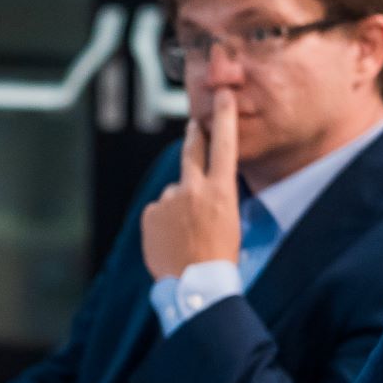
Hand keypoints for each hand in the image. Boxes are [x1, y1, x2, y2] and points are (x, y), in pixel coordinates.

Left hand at [141, 90, 243, 280]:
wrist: (196, 286)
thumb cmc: (220, 257)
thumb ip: (214, 197)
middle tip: (194, 125)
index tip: (222, 96)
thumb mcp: (231, 221)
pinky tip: (172, 240)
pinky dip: (164, 221)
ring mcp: (169, 200)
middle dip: (194, 135)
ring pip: (174, 193)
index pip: (224, 145)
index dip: (223, 117)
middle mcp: (193, 189)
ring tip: (186, 235)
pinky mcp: (151, 213)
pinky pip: (159, 210)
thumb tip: (196, 187)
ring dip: (179, 206)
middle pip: (191, 151)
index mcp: (221, 191)